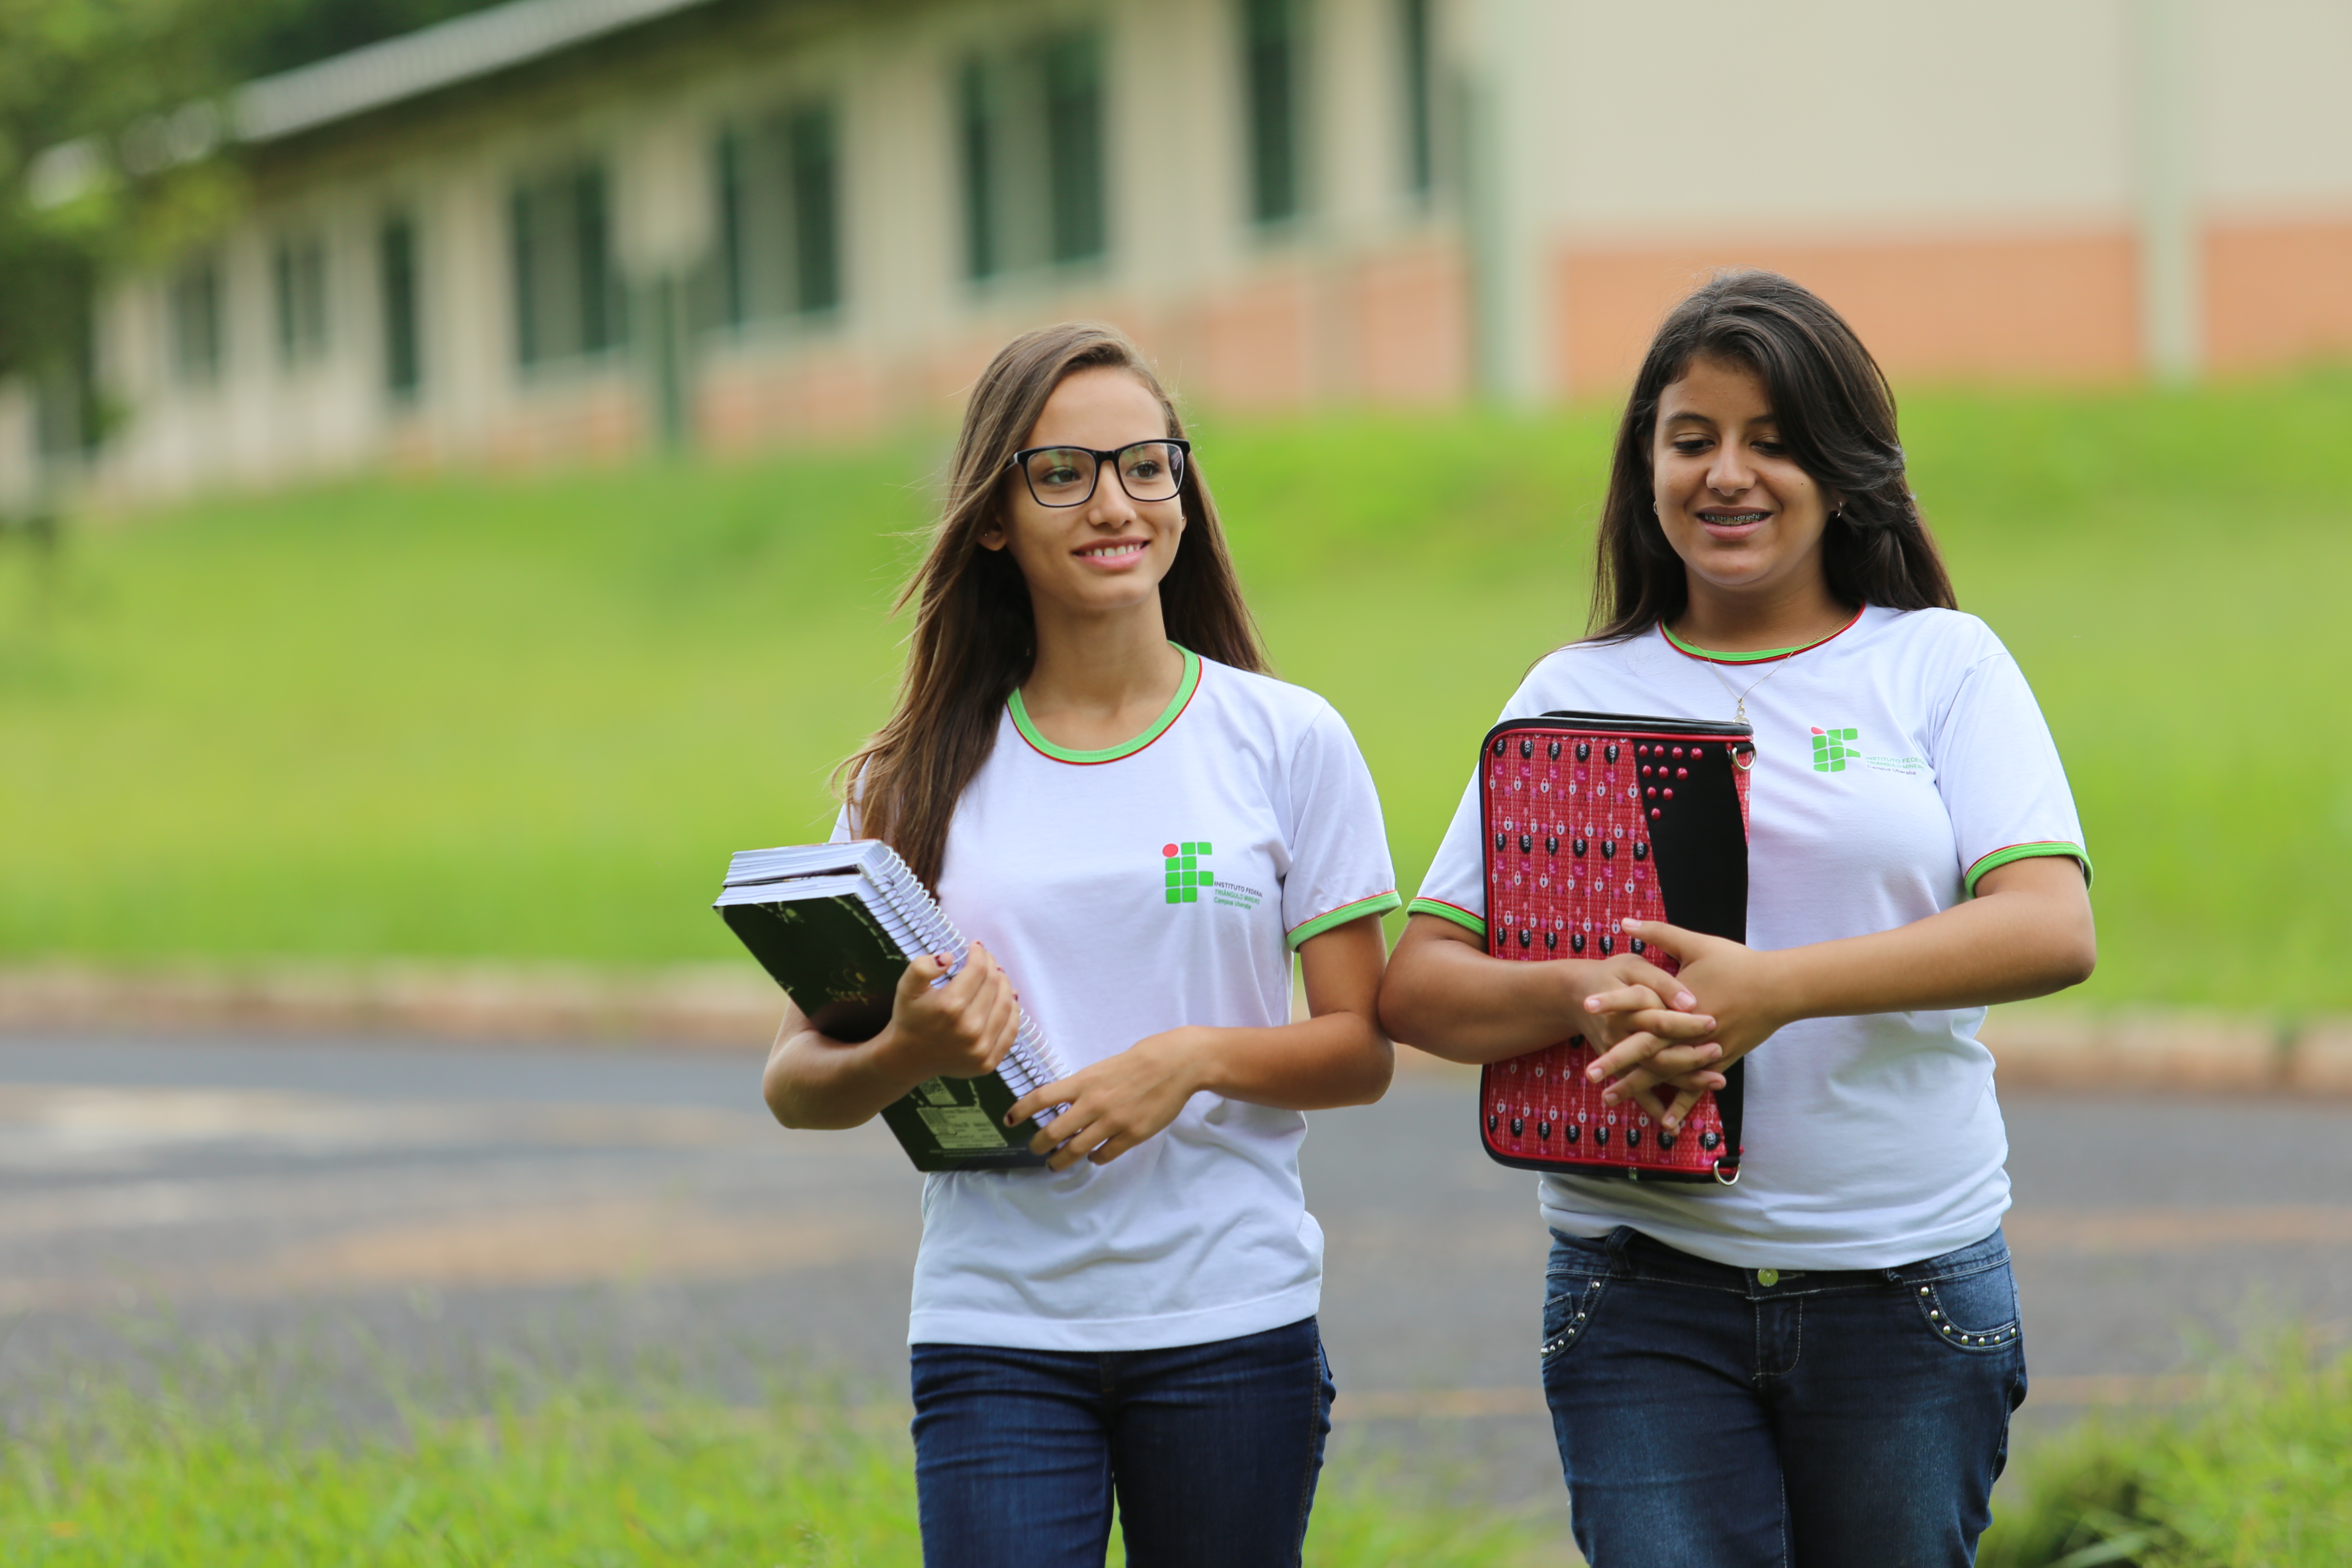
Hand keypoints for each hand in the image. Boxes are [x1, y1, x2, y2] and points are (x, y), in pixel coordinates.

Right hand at [876, 943, 1020, 1084]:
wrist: (909, 1057)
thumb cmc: (910, 1017)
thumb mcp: (906, 987)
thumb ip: (922, 967)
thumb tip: (948, 958)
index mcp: (950, 1006)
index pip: (979, 969)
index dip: (980, 953)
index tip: (976, 947)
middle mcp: (969, 1028)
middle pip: (995, 984)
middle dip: (992, 966)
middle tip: (986, 960)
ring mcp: (981, 1048)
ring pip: (1007, 1004)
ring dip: (1005, 985)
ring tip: (997, 976)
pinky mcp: (988, 1062)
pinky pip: (1011, 1030)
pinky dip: (1013, 1011)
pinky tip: (1008, 998)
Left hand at [1003, 1026, 1208, 1171]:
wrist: (1175, 1064)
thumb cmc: (1138, 1062)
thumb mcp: (1101, 1069)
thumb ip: (1082, 1088)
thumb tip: (1062, 1106)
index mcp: (1083, 1082)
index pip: (1041, 1097)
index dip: (1020, 1110)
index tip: (1008, 1120)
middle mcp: (1093, 1103)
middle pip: (1053, 1133)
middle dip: (1038, 1145)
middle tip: (1035, 1150)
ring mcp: (1112, 1122)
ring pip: (1076, 1150)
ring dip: (1061, 1161)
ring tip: (1055, 1164)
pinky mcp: (1131, 1135)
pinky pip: (1104, 1155)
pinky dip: (1094, 1158)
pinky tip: (1093, 1156)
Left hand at [1589, 918, 1795, 1129]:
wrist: (1780, 988)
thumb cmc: (1737, 963)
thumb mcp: (1696, 943)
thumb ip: (1659, 933)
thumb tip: (1624, 921)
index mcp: (1680, 999)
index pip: (1640, 1002)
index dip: (1612, 1004)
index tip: (1586, 1007)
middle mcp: (1689, 1028)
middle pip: (1647, 1048)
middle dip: (1616, 1061)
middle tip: (1589, 1074)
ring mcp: (1704, 1048)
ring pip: (1666, 1072)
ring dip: (1637, 1087)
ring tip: (1609, 1098)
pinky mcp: (1719, 1061)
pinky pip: (1696, 1087)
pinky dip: (1681, 1105)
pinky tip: (1663, 1124)